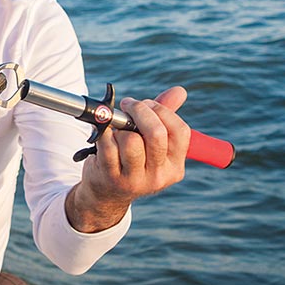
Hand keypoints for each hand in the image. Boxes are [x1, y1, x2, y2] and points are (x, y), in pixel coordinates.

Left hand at [66, 86, 190, 232]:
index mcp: (175, 166)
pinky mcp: (112, 178)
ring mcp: (136, 180)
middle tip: (128, 105)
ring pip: (131, 140)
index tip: (145, 103)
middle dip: (140, 111)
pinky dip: (103, 135)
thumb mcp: (150, 142)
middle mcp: (159, 175)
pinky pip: (108, 146)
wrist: (105, 193)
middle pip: (156, 133)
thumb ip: (165, 115)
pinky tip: (103, 136)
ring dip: (119, 127)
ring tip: (115, 129)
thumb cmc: (130, 160)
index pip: (180, 131)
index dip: (161, 110)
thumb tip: (180, 90)